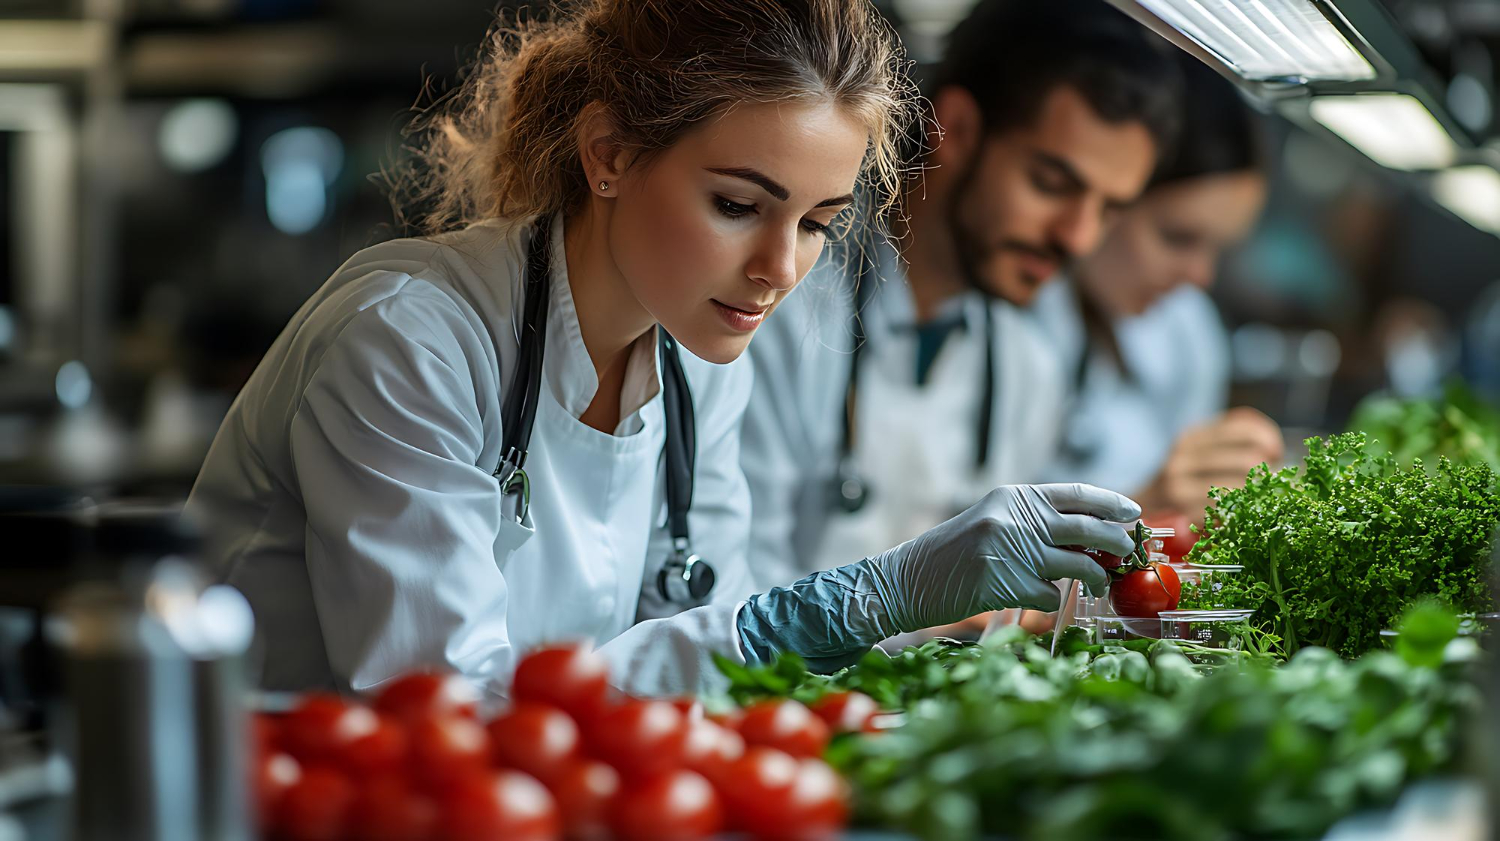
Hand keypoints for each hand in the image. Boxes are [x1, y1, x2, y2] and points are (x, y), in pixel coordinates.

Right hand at [864, 483, 1140, 632]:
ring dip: (1094, 578)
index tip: (1133, 512)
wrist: (905, 581)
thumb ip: (1032, 522)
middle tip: (1127, 554)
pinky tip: (1038, 598)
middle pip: (1087, 528)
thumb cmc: (949, 556)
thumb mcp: (990, 521)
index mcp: (1013, 497)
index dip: (1110, 503)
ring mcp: (1011, 551)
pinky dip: (1052, 600)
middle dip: (1117, 542)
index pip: (1076, 494)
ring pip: (1078, 565)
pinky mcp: (1006, 584)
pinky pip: (1051, 595)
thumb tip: (1089, 535)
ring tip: (1095, 585)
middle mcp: (1015, 518)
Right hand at [1139, 407, 1282, 517]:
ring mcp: (1180, 485)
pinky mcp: (1182, 512)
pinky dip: (1240, 514)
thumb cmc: (1182, 480)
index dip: (1268, 438)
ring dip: (1260, 497)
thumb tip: (1276, 452)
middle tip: (1271, 483)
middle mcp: (1183, 457)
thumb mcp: (1198, 451)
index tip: (1276, 453)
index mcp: (1191, 437)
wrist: (1141, 506)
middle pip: (1247, 461)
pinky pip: (1226, 513)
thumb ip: (1230, 443)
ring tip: (1262, 499)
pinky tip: (1243, 515)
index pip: (1242, 428)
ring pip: (1240, 490)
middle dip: (1268, 474)